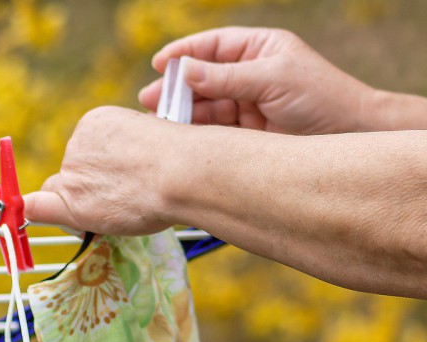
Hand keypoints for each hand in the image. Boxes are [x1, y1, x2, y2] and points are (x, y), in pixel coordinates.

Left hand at [21, 106, 189, 235]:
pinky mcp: (69, 197)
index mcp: (97, 121)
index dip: (99, 171)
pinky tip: (27, 216)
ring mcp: (72, 169)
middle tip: (125, 197)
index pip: (86, 152)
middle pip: (72, 173)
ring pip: (64, 193)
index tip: (120, 179)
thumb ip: (126, 153)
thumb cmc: (182, 159)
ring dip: (82, 204)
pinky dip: (33, 212)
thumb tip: (123, 169)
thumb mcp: (151, 138)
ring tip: (124, 206)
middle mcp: (77, 142)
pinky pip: (38, 206)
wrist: (184, 172)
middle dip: (88, 187)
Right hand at [138, 27, 375, 134]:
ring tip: (157, 122)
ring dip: (180, 113)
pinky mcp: (245, 132)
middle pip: (201, 77)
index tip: (159, 63)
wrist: (351, 135)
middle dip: (174, 88)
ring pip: (203, 105)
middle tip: (149, 98)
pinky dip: (194, 133)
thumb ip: (226, 77)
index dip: (184, 53)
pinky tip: (178, 137)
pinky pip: (212, 129)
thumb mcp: (272, 79)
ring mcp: (245, 104)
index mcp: (258, 49)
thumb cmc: (321, 97)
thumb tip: (183, 70)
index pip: (213, 46)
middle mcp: (248, 74)